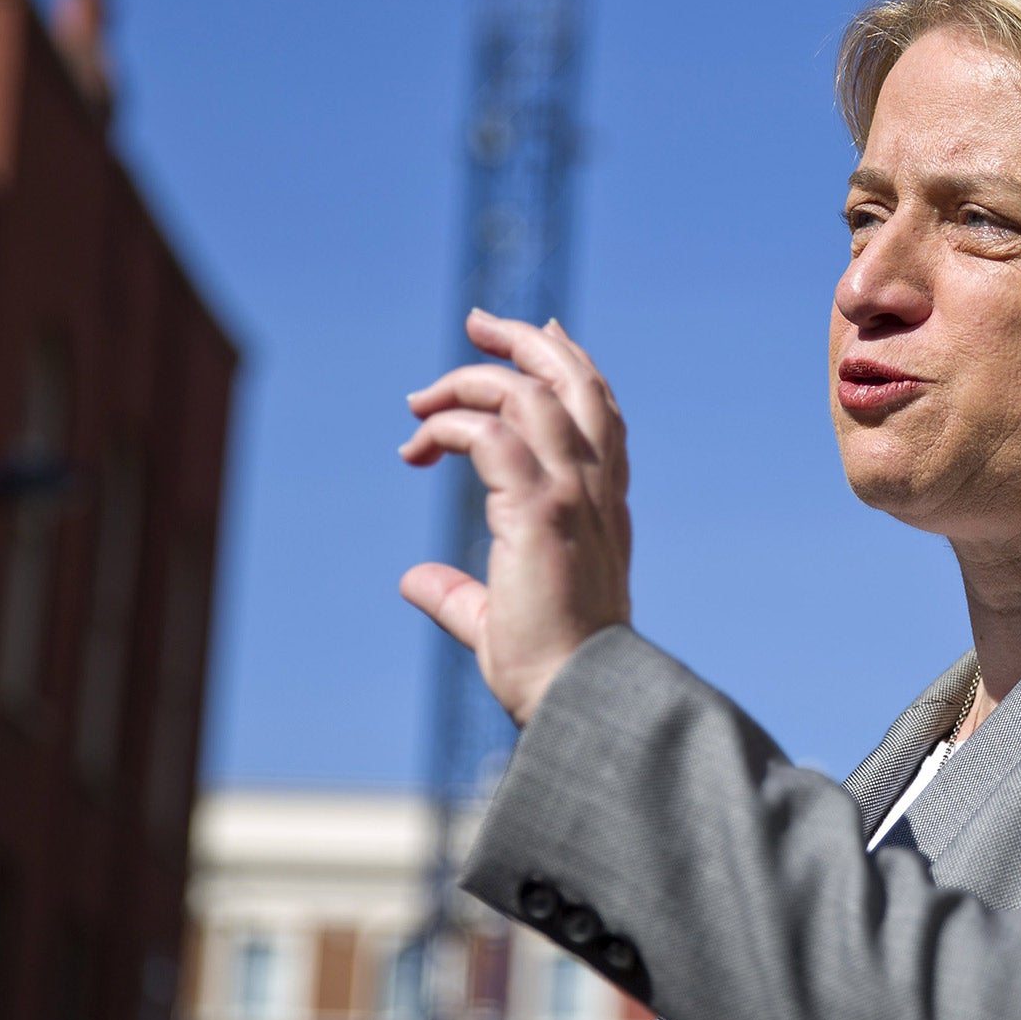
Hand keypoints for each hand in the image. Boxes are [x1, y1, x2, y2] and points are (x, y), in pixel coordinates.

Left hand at [398, 310, 631, 725]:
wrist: (579, 697)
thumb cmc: (550, 674)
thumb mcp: (496, 623)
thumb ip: (459, 595)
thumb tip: (414, 581)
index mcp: (605, 511)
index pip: (600, 414)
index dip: (572, 365)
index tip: (541, 333)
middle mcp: (599, 493)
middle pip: (575, 383)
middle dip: (527, 340)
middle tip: (477, 322)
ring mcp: (574, 496)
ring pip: (532, 393)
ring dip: (473, 377)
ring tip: (420, 397)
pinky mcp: (540, 509)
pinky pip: (491, 434)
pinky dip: (451, 424)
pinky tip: (418, 445)